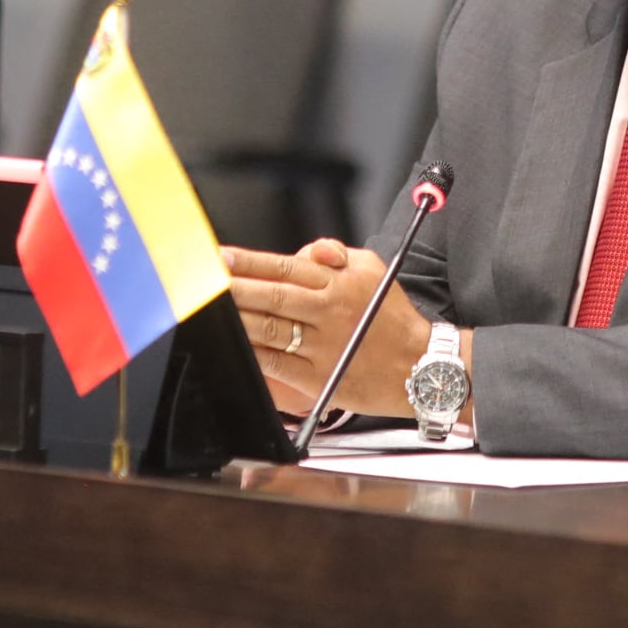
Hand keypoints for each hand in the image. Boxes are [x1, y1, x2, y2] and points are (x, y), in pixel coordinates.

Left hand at [224, 239, 448, 417]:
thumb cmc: (393, 316)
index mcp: (339, 281)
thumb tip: (308, 251)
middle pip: (270, 295)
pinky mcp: (320, 377)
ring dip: (237, 318)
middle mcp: (329, 310)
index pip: (284, 266)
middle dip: (234, 287)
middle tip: (206, 280)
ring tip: (214, 310)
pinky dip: (253, 353)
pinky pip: (277, 363)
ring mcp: (323, 345)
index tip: (220, 256)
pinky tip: (235, 344)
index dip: (248, 261)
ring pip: (269, 328)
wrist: (421, 365)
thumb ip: (336, 255)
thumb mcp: (372, 270)